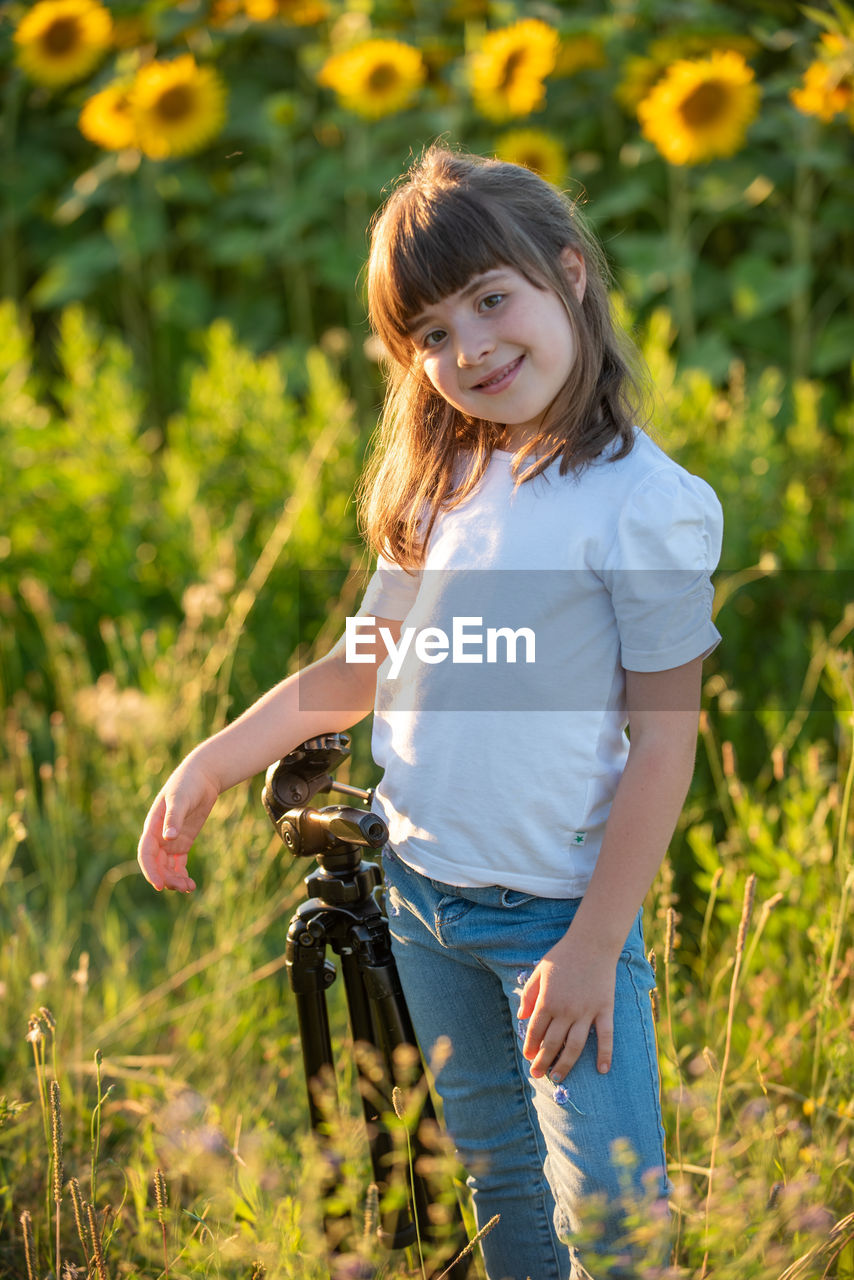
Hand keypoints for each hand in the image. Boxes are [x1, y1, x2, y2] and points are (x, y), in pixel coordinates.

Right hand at [137, 755, 219, 891]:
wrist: (202, 777)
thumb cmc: (188, 784)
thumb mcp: (181, 799)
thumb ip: (174, 818)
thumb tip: (167, 838)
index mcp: (152, 827)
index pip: (146, 854)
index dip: (150, 870)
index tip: (159, 885)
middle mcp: (158, 836)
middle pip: (157, 864)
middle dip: (166, 878)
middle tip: (182, 887)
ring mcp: (170, 840)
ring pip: (167, 867)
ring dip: (175, 879)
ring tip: (189, 888)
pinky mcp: (182, 842)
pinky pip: (178, 863)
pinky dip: (181, 874)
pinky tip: (190, 884)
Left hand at [518, 931, 616, 1080]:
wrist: (592, 943)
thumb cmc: (563, 956)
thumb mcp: (539, 972)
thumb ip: (529, 995)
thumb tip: (520, 1017)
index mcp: (547, 1001)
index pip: (535, 1031)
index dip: (530, 1046)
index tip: (528, 1057)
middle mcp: (565, 1010)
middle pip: (552, 1043)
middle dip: (543, 1061)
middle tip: (538, 1074)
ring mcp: (586, 1012)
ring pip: (575, 1046)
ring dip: (565, 1064)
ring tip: (558, 1077)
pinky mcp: (604, 1010)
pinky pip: (605, 1037)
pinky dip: (605, 1054)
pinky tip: (602, 1070)